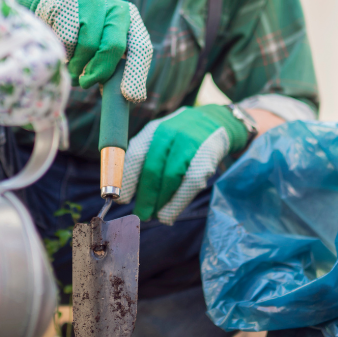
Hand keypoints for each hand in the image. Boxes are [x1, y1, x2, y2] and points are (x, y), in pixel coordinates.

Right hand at [14, 0, 151, 100]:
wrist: (47, 4)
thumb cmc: (80, 32)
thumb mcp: (102, 45)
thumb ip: (113, 65)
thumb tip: (126, 96)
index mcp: (130, 20)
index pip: (140, 48)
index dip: (136, 74)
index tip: (129, 97)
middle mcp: (115, 8)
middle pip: (114, 47)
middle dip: (100, 71)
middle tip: (85, 84)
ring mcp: (92, 3)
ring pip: (88, 47)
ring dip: (76, 64)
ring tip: (70, 65)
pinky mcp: (69, 3)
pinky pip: (67, 39)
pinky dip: (63, 51)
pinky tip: (59, 46)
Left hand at [118, 104, 246, 223]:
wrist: (216, 122)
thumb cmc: (181, 138)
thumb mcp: (161, 139)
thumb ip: (145, 159)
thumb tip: (126, 190)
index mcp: (153, 130)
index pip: (134, 155)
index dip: (126, 180)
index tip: (120, 199)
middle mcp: (169, 134)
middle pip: (152, 169)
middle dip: (144, 196)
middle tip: (139, 213)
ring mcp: (189, 143)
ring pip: (170, 177)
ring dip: (159, 201)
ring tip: (153, 215)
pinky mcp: (206, 155)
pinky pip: (189, 183)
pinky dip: (177, 202)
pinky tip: (169, 214)